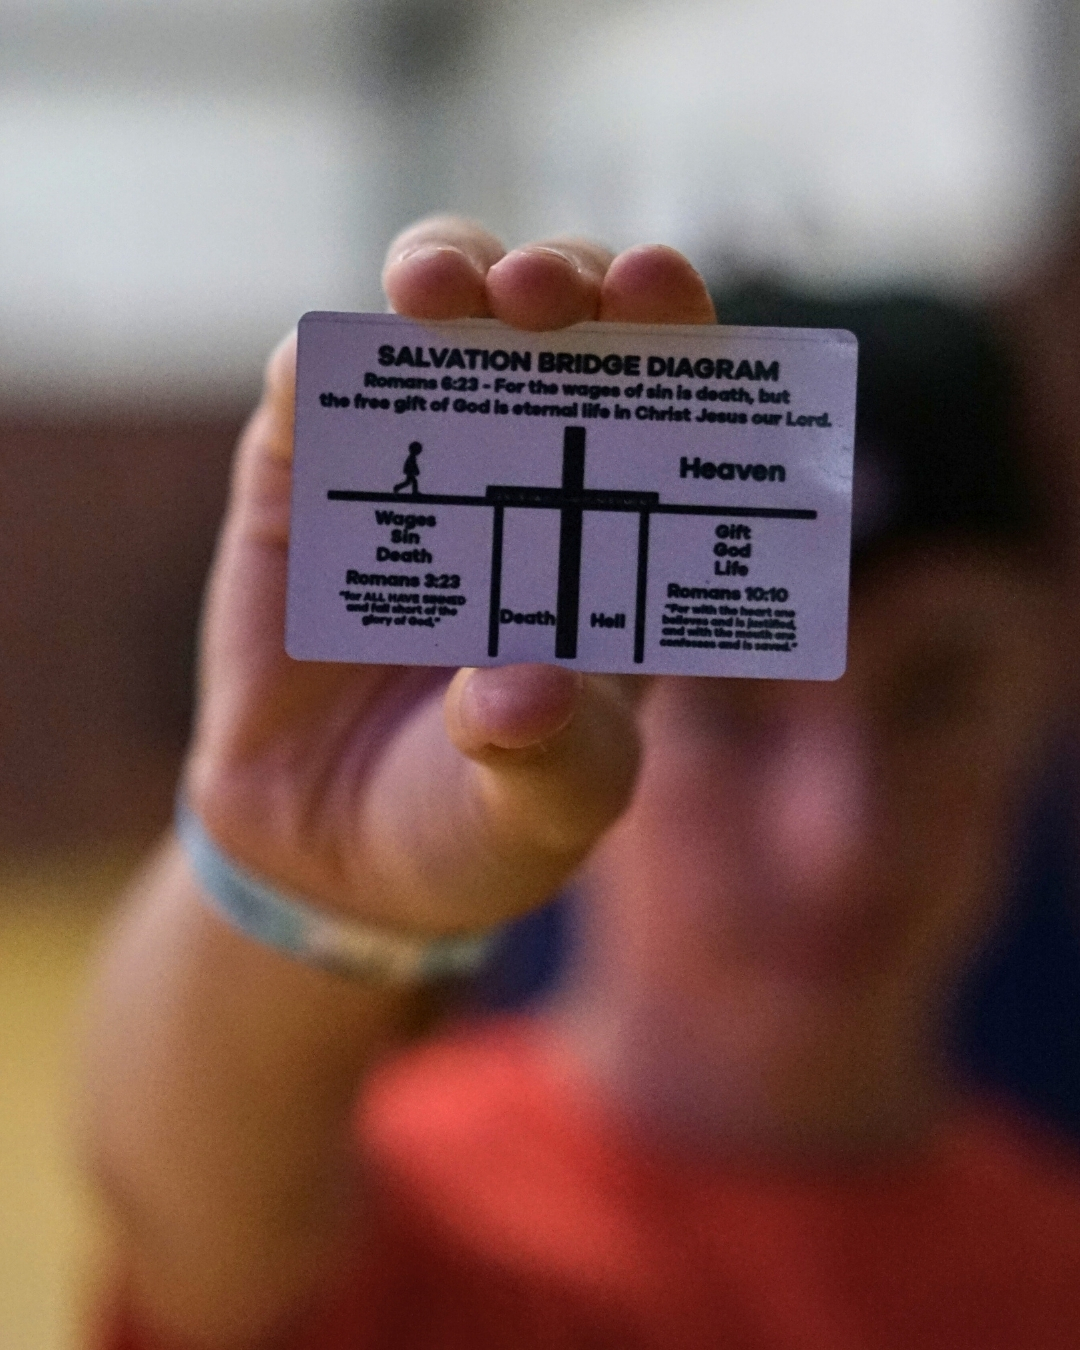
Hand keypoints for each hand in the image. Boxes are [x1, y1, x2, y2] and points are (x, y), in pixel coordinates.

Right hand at [185, 218, 715, 934]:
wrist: (334, 856)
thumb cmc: (473, 824)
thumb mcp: (542, 807)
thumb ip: (550, 755)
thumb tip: (523, 689)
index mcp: (619, 538)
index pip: (669, 399)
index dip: (673, 331)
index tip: (662, 293)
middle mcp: (526, 475)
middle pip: (560, 327)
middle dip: (561, 278)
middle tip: (545, 291)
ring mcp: (415, 464)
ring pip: (436, 318)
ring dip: (442, 270)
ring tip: (438, 292)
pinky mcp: (308, 479)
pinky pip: (310, 389)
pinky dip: (319, 360)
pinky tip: (324, 369)